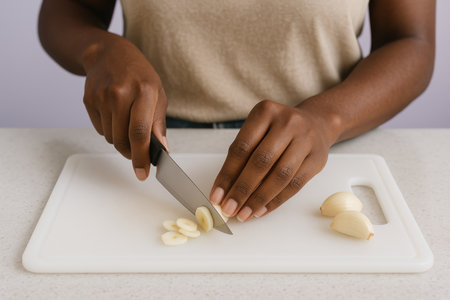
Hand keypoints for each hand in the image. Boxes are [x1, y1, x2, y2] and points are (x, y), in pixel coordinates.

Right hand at [82, 36, 167, 180]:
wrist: (109, 53)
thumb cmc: (139, 75)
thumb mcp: (158, 94)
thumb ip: (158, 124)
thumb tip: (161, 150)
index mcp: (144, 91)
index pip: (140, 132)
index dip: (142, 156)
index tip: (143, 173)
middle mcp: (120, 93)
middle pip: (123, 140)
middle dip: (132, 153)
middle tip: (138, 152)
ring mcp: (101, 97)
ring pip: (111, 138)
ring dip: (120, 140)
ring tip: (127, 122)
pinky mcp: (88, 101)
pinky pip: (100, 130)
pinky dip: (110, 130)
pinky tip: (115, 114)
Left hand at [209, 100, 337, 220]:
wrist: (317, 123)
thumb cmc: (278, 130)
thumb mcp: (258, 131)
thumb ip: (241, 157)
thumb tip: (224, 191)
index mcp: (265, 111)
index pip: (242, 147)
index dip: (227, 174)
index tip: (216, 196)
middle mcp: (288, 122)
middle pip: (261, 162)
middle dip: (242, 189)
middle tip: (229, 208)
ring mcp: (306, 140)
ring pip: (280, 176)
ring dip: (259, 199)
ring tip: (244, 214)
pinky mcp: (318, 159)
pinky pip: (295, 185)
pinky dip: (276, 200)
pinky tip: (261, 210)